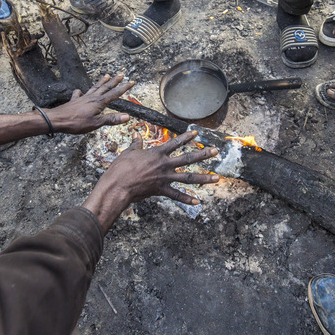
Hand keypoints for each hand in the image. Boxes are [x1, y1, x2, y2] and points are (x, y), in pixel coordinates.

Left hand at [47, 74, 134, 134]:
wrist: (57, 119)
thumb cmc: (77, 122)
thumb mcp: (96, 123)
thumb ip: (111, 119)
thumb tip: (127, 116)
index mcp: (99, 102)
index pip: (114, 94)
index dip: (124, 88)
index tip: (131, 82)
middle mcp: (92, 97)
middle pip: (105, 87)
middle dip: (114, 81)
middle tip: (121, 74)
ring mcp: (83, 98)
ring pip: (94, 88)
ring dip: (101, 82)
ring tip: (106, 75)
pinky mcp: (74, 101)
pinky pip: (79, 94)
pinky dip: (81, 92)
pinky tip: (80, 91)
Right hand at [82, 130, 219, 232]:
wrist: (118, 185)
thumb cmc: (121, 168)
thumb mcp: (128, 152)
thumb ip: (136, 144)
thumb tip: (136, 135)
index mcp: (157, 153)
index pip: (175, 142)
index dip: (186, 137)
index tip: (196, 133)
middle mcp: (165, 164)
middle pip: (188, 158)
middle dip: (203, 154)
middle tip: (216, 151)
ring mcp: (165, 178)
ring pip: (188, 178)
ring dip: (204, 178)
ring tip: (216, 178)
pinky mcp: (161, 190)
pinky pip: (176, 196)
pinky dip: (186, 199)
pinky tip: (197, 202)